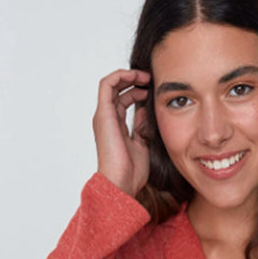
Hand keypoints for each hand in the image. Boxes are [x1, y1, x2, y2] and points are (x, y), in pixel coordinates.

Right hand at [92, 69, 150, 196]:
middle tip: (151, 78)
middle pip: (117, 91)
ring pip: (111, 84)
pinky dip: (120, 75)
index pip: (123, 101)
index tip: (153, 90)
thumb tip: (145, 110)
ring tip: (145, 76)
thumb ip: (142, 127)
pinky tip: (136, 76)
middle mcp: (107, 119)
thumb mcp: (143, 144)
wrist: (122, 182)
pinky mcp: (103, 114)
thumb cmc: (132, 171)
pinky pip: (107, 85)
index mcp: (116, 127)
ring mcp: (104, 116)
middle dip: (134, 80)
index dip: (138, 91)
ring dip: (128, 75)